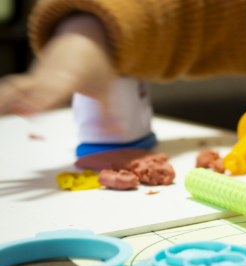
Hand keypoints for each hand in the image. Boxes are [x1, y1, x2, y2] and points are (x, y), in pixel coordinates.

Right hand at [0, 14, 114, 116]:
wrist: (83, 38)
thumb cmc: (96, 65)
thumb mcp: (106, 89)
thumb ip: (109, 114)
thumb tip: (119, 133)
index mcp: (69, 79)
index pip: (52, 91)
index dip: (41, 102)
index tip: (31, 113)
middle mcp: (50, 76)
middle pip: (30, 90)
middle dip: (19, 103)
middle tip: (11, 116)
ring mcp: (38, 75)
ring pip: (17, 85)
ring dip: (6, 98)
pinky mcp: (31, 76)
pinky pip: (15, 85)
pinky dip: (6, 94)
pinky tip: (1, 107)